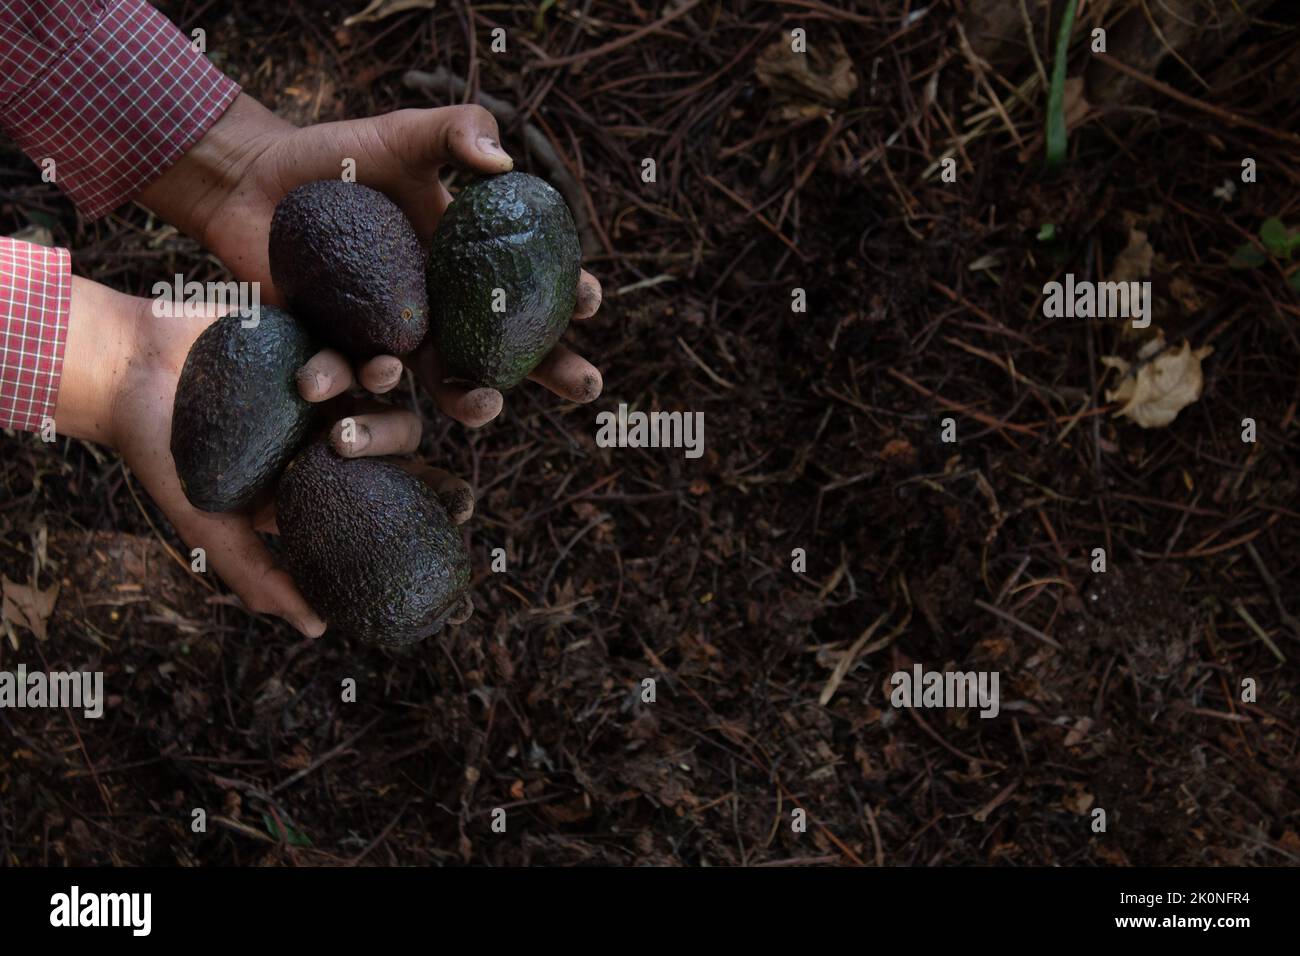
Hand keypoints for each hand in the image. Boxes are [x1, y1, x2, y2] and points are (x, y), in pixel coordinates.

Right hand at [53, 277, 474, 637]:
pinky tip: (346, 354)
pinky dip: (351, 346)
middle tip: (358, 440)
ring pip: (381, 380)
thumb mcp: (210, 523)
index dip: (434, 496)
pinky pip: (348, 332)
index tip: (459, 508)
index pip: (395, 487)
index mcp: (324, 472)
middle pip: (397, 432)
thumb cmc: (164, 454)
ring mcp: (326, 374)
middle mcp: (332, 423)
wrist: (122, 372)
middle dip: (395, 437)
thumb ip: (260, 573)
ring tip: (365, 382)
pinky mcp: (310, 326)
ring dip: (381, 385)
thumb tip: (319, 630)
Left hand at [138, 94, 603, 425]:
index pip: (537, 288)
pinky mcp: (343, 358)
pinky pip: (358, 387)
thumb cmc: (338, 158)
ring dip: (471, 405)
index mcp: (470, 267)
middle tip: (583, 385)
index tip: (590, 300)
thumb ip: (456, 130)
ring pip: (445, 390)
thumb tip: (504, 162)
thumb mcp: (402, 134)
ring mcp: (396, 342)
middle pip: (513, 354)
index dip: (573, 299)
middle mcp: (443, 314)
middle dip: (556, 374)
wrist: (254, 185)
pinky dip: (357, 389)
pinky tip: (353, 379)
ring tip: (479, 404)